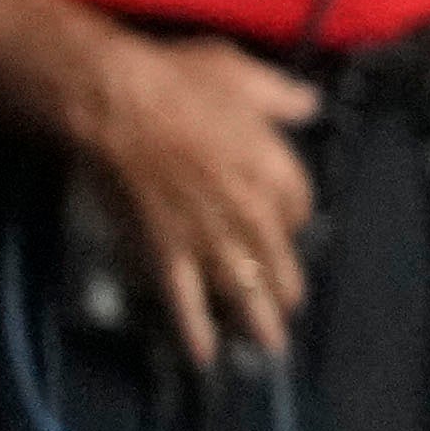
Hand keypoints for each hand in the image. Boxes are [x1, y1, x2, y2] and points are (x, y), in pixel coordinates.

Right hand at [63, 28, 318, 364]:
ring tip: (269, 344)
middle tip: (288, 309)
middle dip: (285, 288)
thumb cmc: (180, 81)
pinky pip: (186, 297)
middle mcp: (253, 211)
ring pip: (244, 287)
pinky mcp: (166, 248)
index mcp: (277, 169)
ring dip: (258, 320)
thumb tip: (310, 102)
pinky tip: (203, 354)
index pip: (300, 207)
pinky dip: (195, 329)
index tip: (283, 224)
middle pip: (279, 260)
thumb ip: (282, 97)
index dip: (290, 217)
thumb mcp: (246, 77)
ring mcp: (210, 234)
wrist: (119, 102)